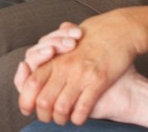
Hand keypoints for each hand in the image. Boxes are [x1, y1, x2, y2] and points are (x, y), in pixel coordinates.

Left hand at [19, 11, 147, 125]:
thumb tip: (44, 53)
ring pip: (61, 107)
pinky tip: (79, 118)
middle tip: (47, 118)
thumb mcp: (69, 37)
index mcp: (55, 57)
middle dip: (42, 114)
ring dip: (60, 118)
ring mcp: (81, 74)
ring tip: (63, 119)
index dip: (26, 99)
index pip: (31, 81)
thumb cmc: (96, 32)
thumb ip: (56, 49)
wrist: (121, 28)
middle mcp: (65, 66)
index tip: (27, 108)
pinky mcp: (99, 80)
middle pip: (42, 99)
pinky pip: (83, 107)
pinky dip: (78, 118)